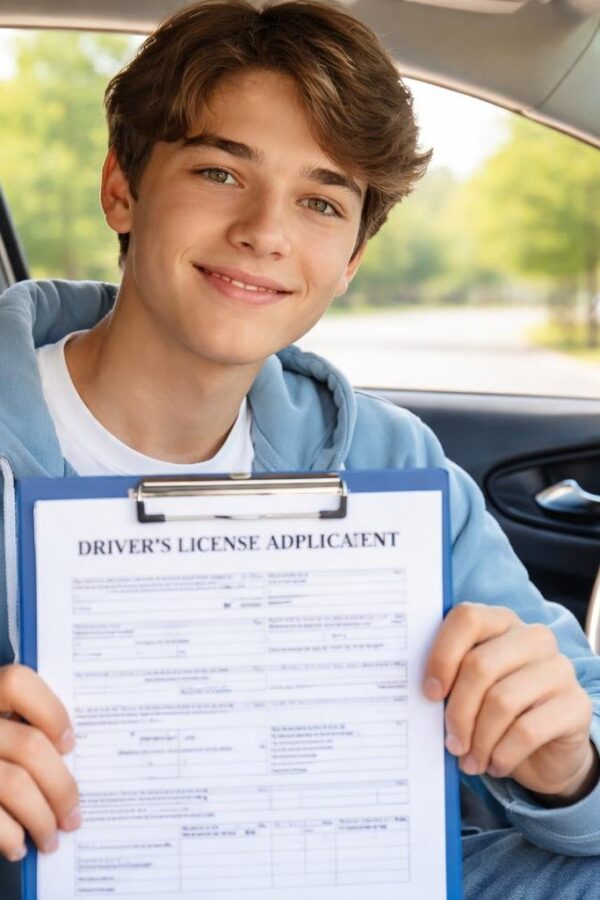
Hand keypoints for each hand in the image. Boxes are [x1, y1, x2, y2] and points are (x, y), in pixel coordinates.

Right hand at [0, 664, 80, 861]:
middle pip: (29, 745)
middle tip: (73, 815)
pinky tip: (18, 845)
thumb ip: (12, 727)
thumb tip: (62, 756)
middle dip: (62, 788)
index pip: (16, 682)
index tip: (68, 744)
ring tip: (51, 837)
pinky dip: (10, 835)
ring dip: (42, 819)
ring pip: (15, 784)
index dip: (50, 711)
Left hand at [423, 603, 596, 802]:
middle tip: (451, 742)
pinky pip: (527, 731)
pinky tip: (496, 765)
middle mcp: (534, 638)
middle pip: (480, 665)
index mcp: (502, 622)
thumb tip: (421, 694)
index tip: (429, 693)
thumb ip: (449, 681)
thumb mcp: (470, 690)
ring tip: (470, 761)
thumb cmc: (495, 712)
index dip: (443, 655)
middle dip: (458, 711)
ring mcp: (559, 668)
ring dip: (479, 740)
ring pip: (502, 701)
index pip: (468, 619)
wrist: (546, 750)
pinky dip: (503, 754)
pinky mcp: (576, 704)